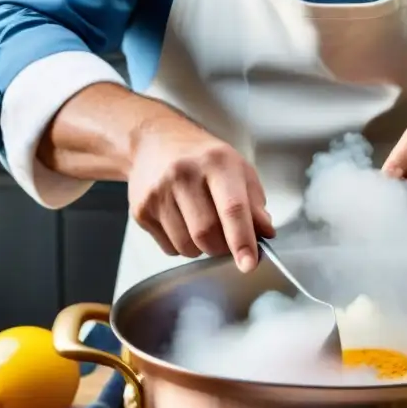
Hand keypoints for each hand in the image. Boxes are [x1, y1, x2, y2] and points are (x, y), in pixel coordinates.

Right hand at [127, 117, 274, 271]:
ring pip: (187, 246)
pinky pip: (169, 248)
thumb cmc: (203, 159)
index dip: (242, 240)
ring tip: (203, 225)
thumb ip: (255, 203)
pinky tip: (183, 223)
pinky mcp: (142, 210)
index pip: (232, 208)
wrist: (155, 143)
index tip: (249, 264)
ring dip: (202, 248)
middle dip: (222, 247)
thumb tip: (265, 233)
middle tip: (228, 239)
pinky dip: (183, 246)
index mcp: (216, 162)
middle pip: (207, 233)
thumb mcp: (238, 170)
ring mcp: (159, 193)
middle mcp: (184, 174)